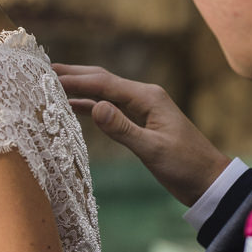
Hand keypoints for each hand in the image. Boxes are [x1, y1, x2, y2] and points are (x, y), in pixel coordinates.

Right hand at [53, 63, 230, 205]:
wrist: (208, 181)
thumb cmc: (185, 166)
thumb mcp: (152, 149)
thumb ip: (122, 128)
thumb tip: (94, 106)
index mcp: (148, 98)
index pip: (104, 84)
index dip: (75, 80)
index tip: (48, 77)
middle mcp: (144, 97)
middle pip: (102, 80)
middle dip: (73, 74)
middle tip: (43, 69)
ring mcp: (142, 108)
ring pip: (104, 92)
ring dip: (79, 87)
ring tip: (51, 82)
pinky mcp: (139, 121)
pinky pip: (110, 107)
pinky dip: (89, 104)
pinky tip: (72, 105)